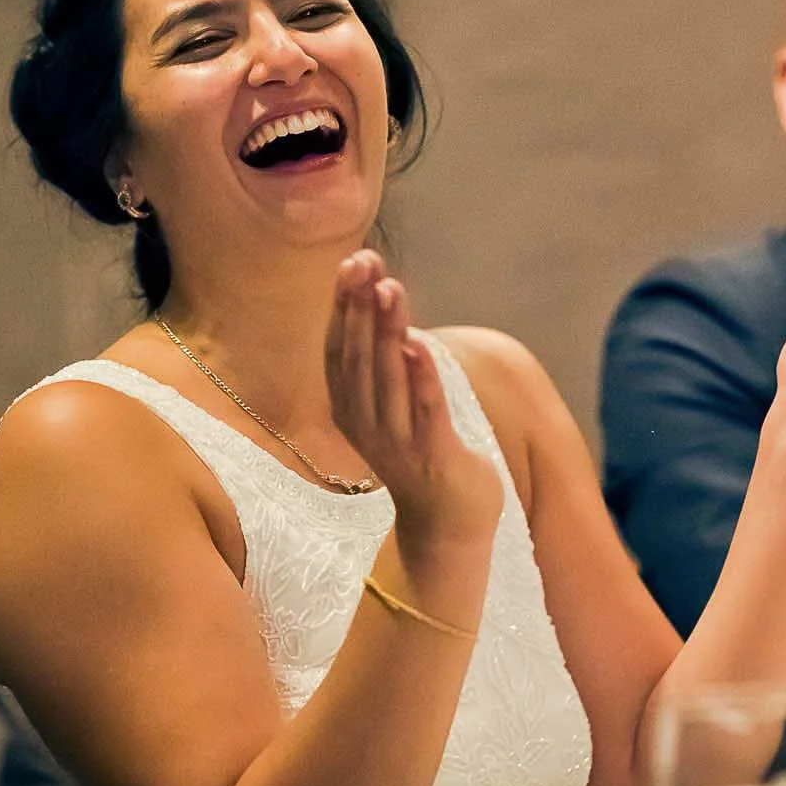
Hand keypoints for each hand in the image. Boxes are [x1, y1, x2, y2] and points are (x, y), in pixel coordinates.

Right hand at [324, 250, 503, 555]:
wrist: (448, 522)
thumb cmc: (420, 451)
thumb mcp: (389, 404)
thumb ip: (380, 359)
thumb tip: (377, 298)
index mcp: (349, 408)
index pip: (337, 349)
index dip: (343, 305)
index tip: (353, 263)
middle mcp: (365, 424)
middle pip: (358, 357)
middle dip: (362, 307)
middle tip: (367, 263)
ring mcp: (397, 442)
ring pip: (388, 378)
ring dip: (387, 331)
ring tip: (390, 289)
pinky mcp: (434, 455)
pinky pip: (424, 410)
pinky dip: (420, 377)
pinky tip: (418, 345)